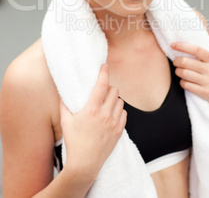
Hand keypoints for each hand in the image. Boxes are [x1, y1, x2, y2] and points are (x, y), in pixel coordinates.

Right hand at [60, 64, 126, 180]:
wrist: (85, 164)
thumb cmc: (73, 142)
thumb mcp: (65, 121)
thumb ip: (64, 104)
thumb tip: (62, 92)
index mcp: (92, 109)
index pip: (102, 85)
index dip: (104, 72)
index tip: (104, 66)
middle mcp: (105, 114)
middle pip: (114, 90)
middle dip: (109, 88)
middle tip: (102, 91)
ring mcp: (114, 123)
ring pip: (120, 101)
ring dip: (114, 99)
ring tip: (106, 103)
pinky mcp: (119, 131)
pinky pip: (124, 113)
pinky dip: (119, 111)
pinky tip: (111, 114)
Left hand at [171, 42, 208, 114]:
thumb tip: (197, 44)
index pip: (195, 49)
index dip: (182, 46)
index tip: (173, 45)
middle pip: (186, 62)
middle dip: (176, 61)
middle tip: (175, 61)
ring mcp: (208, 82)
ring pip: (184, 74)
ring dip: (178, 72)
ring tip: (179, 71)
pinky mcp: (205, 93)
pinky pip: (187, 85)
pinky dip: (182, 82)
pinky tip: (184, 81)